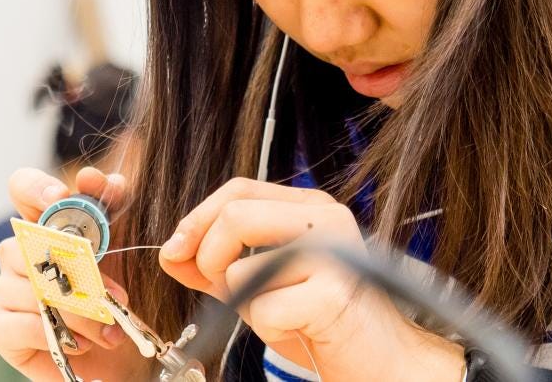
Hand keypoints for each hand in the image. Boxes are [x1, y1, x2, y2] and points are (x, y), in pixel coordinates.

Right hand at [0, 167, 143, 380]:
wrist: (117, 355)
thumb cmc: (114, 297)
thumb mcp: (123, 247)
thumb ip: (112, 209)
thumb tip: (99, 180)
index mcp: (43, 225)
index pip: (21, 187)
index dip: (36, 187)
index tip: (61, 197)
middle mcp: (17, 253)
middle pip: (28, 244)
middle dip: (80, 273)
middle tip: (114, 296)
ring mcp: (4, 290)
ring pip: (33, 289)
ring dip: (80, 313)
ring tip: (108, 331)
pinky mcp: (1, 329)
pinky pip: (22, 324)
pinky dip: (57, 335)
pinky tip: (80, 345)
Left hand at [158, 177, 463, 381]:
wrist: (380, 360)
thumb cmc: (320, 320)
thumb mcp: (257, 285)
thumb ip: (214, 264)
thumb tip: (171, 252)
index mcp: (307, 207)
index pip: (237, 191)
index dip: (196, 219)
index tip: (175, 251)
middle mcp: (325, 219)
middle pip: (235, 214)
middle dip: (207, 255)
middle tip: (214, 283)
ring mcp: (334, 253)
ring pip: (245, 263)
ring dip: (240, 296)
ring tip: (271, 311)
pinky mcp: (336, 294)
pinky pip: (266, 307)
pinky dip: (267, 327)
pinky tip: (295, 329)